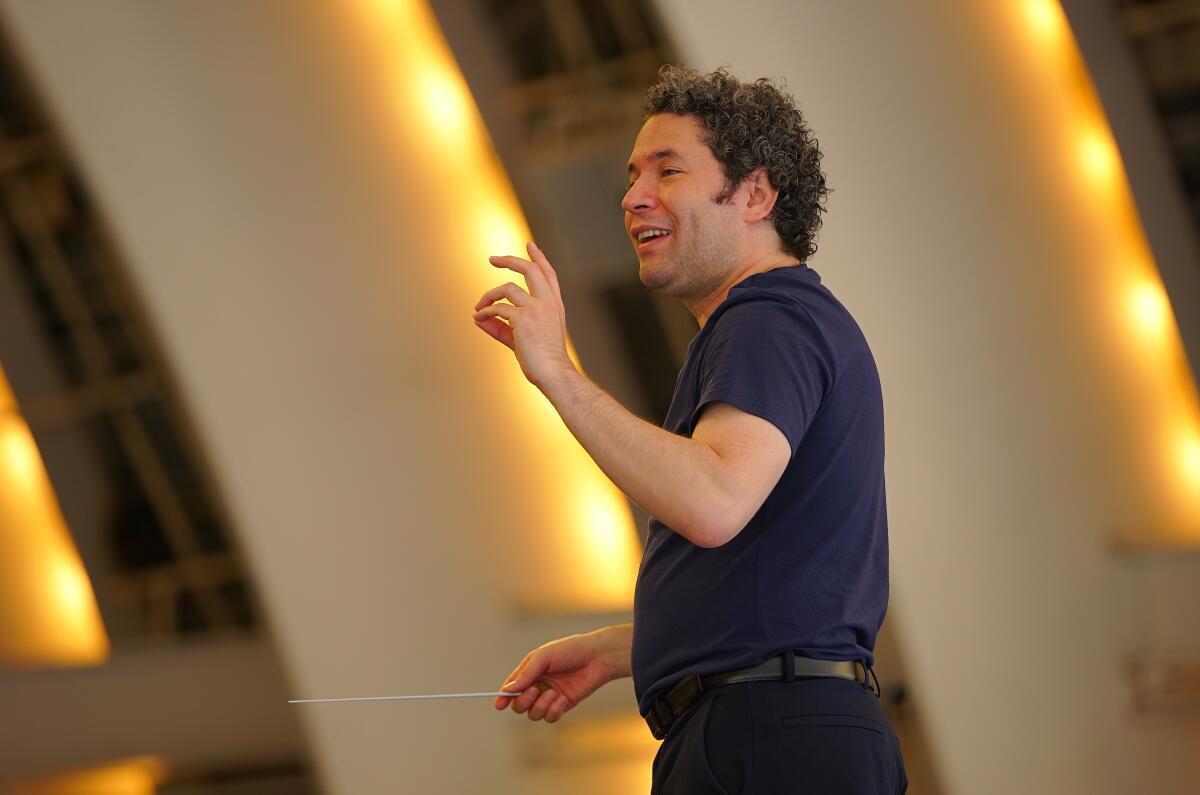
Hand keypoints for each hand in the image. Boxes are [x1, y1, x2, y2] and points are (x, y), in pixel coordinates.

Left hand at [473, 241, 574, 389]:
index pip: (548, 275)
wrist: (553, 373)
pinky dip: (486, 312)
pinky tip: (479, 318)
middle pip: (530, 270)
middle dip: (510, 261)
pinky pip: (498, 309)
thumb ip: (501, 327)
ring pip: (507, 288)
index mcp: (554, 306)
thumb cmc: (541, 360)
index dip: (539, 259)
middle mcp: (548, 303)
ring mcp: (537, 309)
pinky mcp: (524, 319)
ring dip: (489, 296)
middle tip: (493, 259)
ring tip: (478, 307)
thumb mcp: (522, 338)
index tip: (531, 245)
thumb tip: (478, 319)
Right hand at [494, 626, 630, 723]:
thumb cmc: (570, 650)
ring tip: (554, 692)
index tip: (499, 705)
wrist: (597, 657)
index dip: (504, 697)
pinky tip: (563, 699)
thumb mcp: (544, 657)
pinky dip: (554, 711)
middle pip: (519, 705)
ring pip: (534, 714)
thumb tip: (507, 690)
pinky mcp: (563, 705)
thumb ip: (526, 674)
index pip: (512, 687)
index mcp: (530, 671)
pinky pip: (550, 717)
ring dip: (541, 706)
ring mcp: (550, 697)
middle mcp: (538, 685)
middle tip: (535, 691)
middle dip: (523, 701)